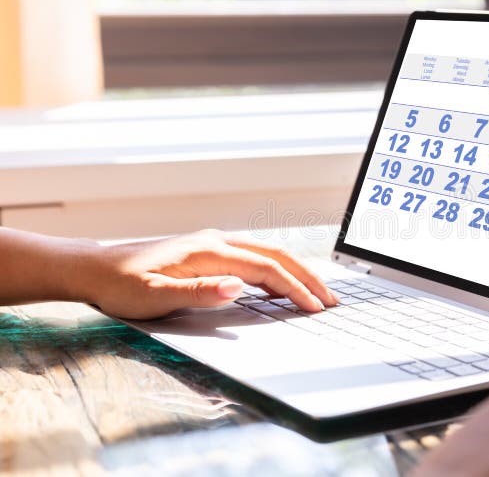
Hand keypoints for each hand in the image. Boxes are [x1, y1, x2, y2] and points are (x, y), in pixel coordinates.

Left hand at [76, 229, 337, 318]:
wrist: (95, 270)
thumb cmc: (120, 285)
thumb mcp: (153, 297)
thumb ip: (198, 292)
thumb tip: (238, 287)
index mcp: (209, 251)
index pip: (266, 268)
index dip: (294, 288)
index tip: (314, 308)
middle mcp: (216, 242)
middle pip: (276, 255)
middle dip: (307, 276)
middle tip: (331, 299)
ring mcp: (214, 244)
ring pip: (268, 253)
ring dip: (296, 271)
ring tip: (316, 291)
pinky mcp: (209, 252)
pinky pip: (254, 257)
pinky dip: (277, 270)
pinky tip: (282, 284)